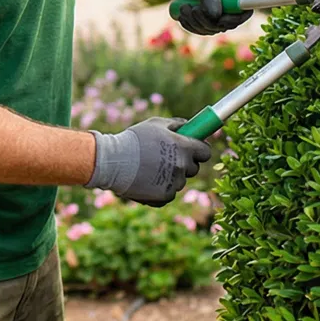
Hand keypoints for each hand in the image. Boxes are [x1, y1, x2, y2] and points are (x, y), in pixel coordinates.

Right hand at [86, 117, 212, 205]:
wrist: (114, 162)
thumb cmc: (135, 139)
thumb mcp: (156, 124)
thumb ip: (176, 124)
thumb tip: (188, 126)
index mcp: (184, 147)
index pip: (205, 152)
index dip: (199, 150)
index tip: (193, 149)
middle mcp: (182, 166)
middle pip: (193, 168)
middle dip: (184, 163)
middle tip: (167, 158)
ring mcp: (174, 183)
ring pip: (180, 181)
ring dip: (171, 176)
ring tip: (151, 168)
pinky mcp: (165, 196)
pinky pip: (169, 192)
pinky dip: (161, 188)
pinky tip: (147, 180)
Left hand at [166, 0, 250, 34]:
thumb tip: (215, 16)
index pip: (245, 11)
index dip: (234, 20)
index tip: (219, 20)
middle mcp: (234, 4)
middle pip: (227, 24)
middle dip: (207, 21)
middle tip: (190, 9)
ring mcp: (223, 13)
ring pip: (213, 29)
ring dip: (196, 23)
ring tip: (183, 7)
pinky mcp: (211, 19)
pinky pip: (204, 30)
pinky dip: (192, 26)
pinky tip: (182, 16)